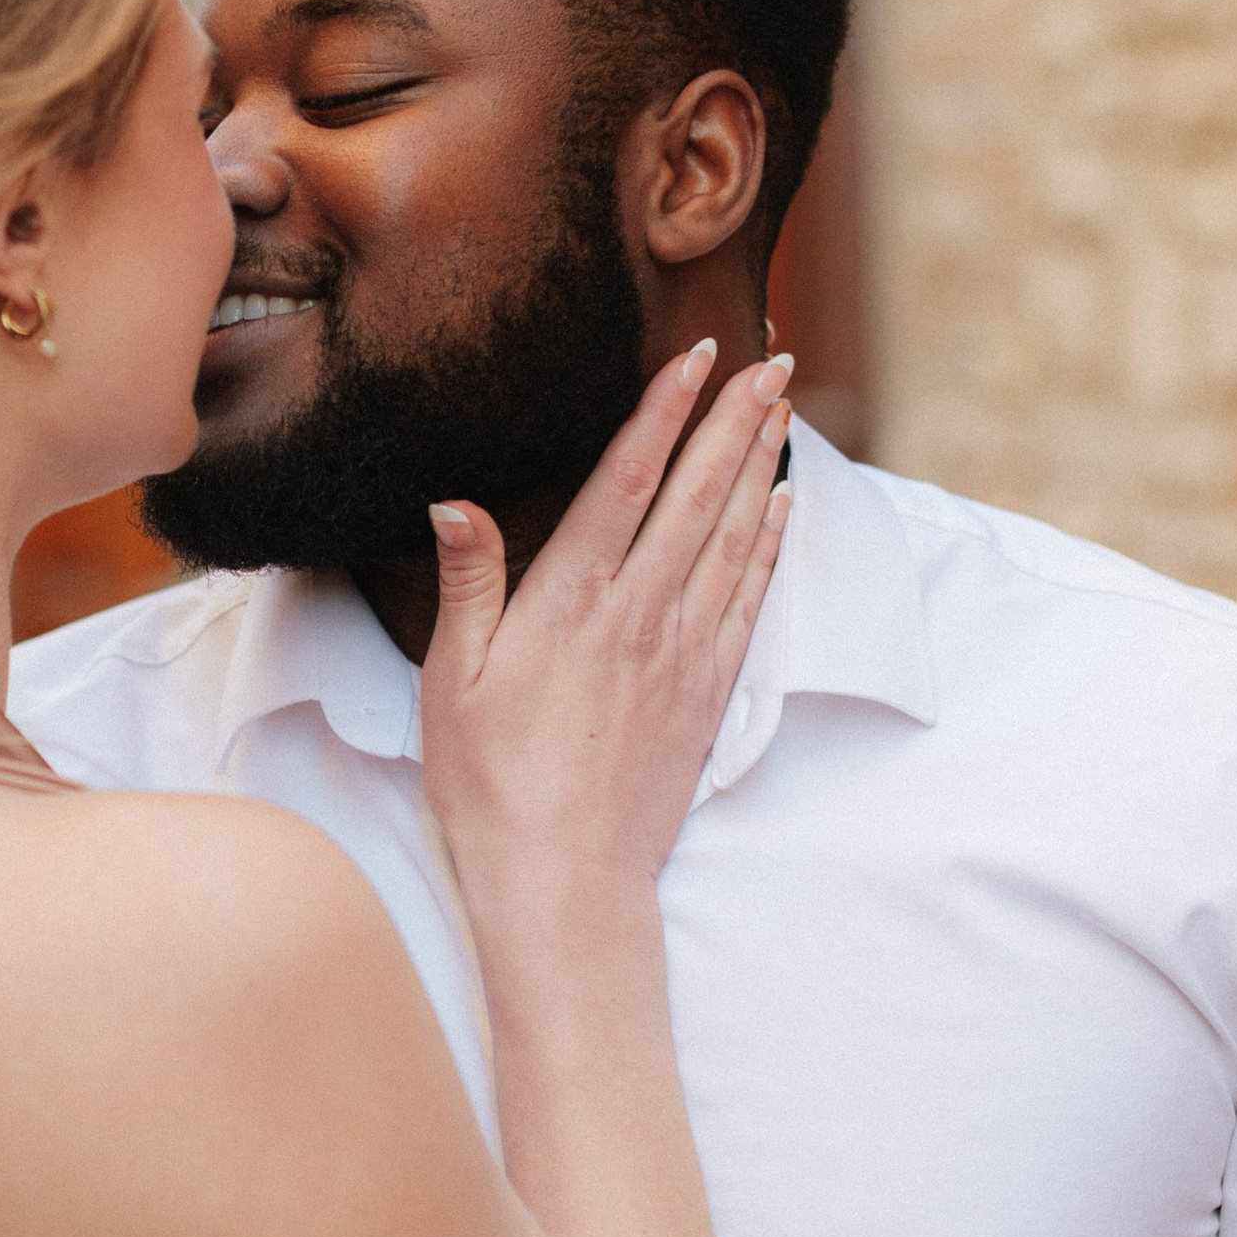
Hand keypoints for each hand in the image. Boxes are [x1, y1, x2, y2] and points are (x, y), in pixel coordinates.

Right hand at [419, 343, 791, 932]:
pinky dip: (770, 544)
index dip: (665, 411)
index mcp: (570, 601)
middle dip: (736, 417)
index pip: (628, 480)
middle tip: (772, 355)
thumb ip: (469, 583)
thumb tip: (454, 500)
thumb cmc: (490, 785)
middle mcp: (639, 614)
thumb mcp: (453, 679)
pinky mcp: (708, 692)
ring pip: (733, 536)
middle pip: (699, 493)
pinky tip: (781, 506)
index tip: (695, 354)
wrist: (565, 881)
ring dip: (760, 463)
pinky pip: (750, 598)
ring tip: (782, 405)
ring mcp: (683, 652)